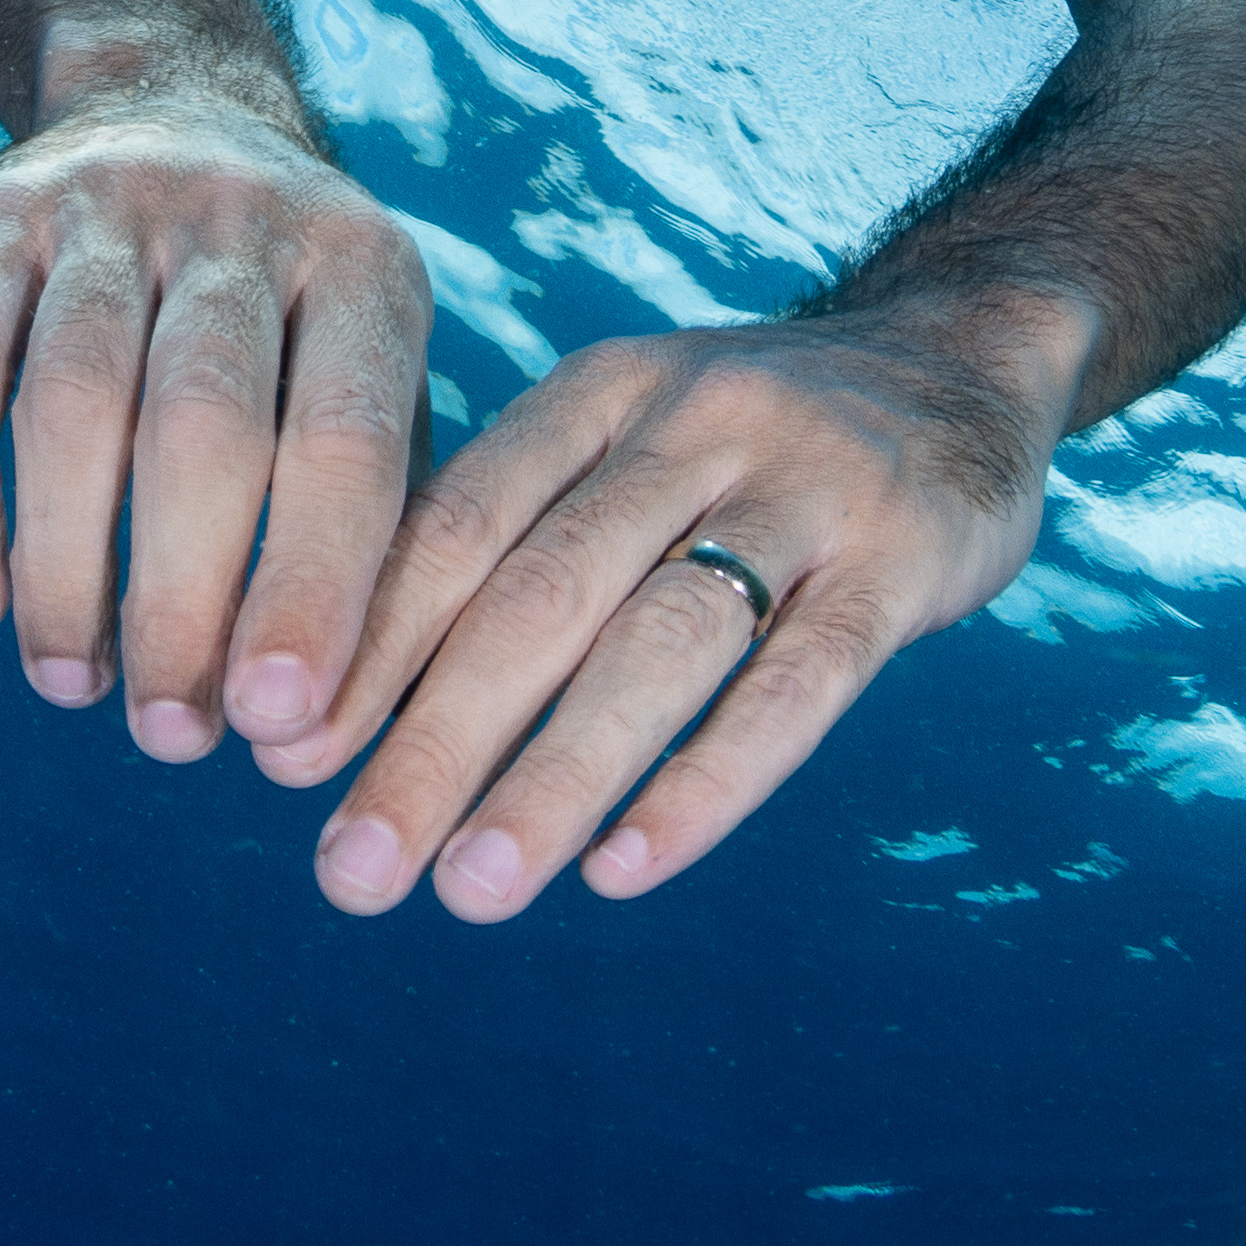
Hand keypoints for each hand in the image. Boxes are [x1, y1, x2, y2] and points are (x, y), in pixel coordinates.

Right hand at [0, 90, 431, 759]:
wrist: (175, 107)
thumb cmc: (297, 321)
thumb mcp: (370, 375)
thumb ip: (368, 526)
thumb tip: (310, 725)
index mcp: (367, 267)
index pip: (350, 439)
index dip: (314, 585)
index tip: (281, 719)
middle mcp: (243, 218)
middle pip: (204, 424)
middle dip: (182, 600)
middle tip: (170, 736)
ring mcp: (110, 205)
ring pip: (71, 400)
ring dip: (66, 568)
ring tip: (72, 686)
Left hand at [264, 292, 1080, 916]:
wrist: (963, 355)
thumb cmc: (745, 446)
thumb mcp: (627, 442)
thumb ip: (514, 549)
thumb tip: (337, 714)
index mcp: (601, 392)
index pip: (460, 519)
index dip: (368, 641)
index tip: (282, 758)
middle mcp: (693, 422)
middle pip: (543, 591)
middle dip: (434, 739)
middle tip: (352, 870)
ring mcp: (805, 486)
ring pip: (661, 641)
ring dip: (555, 774)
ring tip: (471, 890)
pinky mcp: (902, 558)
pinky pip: (800, 682)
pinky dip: (708, 778)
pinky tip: (627, 866)